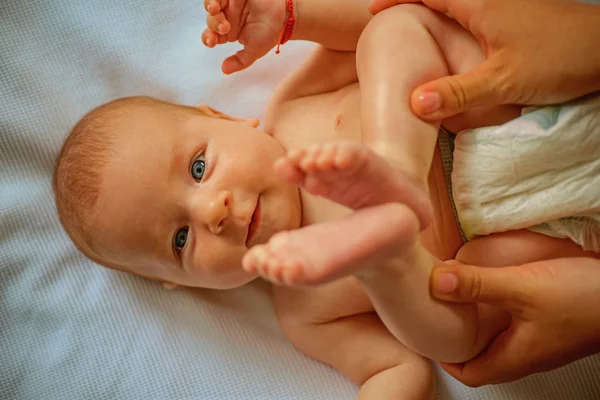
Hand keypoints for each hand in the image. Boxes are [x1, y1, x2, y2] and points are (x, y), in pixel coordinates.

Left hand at [202, 0, 286, 73]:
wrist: (285, 16)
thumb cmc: (270, 33)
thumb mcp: (254, 51)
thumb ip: (240, 61)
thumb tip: (224, 70)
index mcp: (227, 32)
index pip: (211, 35)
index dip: (208, 37)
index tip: (212, 41)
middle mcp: (226, 17)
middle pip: (211, 19)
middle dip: (214, 23)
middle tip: (225, 26)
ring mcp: (230, 2)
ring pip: (213, 2)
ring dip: (211, 6)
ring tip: (215, 9)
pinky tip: (221, 2)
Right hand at [369, 0, 599, 119]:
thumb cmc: (559, 59)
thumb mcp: (504, 81)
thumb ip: (457, 92)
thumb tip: (413, 103)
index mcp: (480, 3)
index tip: (373, 10)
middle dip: (413, 1)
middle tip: (391, 19)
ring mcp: (506, 4)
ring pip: (459, 1)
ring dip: (435, 8)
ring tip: (415, 28)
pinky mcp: (518, 15)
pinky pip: (476, 9)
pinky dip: (456, 16)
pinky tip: (456, 38)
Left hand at [429, 257, 599, 385]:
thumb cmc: (587, 300)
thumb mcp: (524, 289)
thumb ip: (480, 285)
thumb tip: (437, 283)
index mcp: (517, 357)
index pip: (470, 374)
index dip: (445, 360)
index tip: (427, 336)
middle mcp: (527, 352)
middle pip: (480, 355)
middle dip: (456, 338)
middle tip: (436, 314)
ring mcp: (539, 338)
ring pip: (496, 336)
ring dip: (475, 319)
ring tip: (455, 296)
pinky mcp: (549, 320)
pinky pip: (512, 320)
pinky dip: (494, 306)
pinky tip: (489, 285)